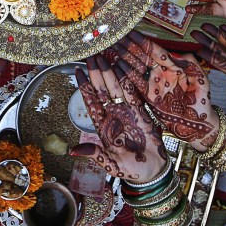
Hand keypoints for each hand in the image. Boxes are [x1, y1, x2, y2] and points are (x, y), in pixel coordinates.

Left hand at [70, 54, 165, 182]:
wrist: (153, 170)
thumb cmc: (131, 169)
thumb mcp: (111, 163)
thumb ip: (94, 153)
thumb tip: (72, 151)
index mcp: (103, 125)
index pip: (90, 101)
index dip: (83, 86)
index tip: (76, 70)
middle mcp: (113, 115)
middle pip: (102, 90)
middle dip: (95, 72)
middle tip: (91, 55)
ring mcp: (127, 112)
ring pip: (116, 88)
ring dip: (110, 72)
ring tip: (105, 56)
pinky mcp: (141, 113)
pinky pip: (133, 93)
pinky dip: (128, 80)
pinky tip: (124, 67)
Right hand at [112, 32, 218, 151]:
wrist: (199, 125)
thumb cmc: (203, 101)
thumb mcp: (201, 80)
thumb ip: (191, 64)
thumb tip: (177, 53)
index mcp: (173, 65)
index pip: (156, 50)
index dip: (143, 41)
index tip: (130, 32)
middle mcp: (161, 72)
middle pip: (142, 56)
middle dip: (128, 46)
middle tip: (115, 37)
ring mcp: (154, 84)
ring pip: (136, 68)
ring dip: (123, 58)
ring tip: (111, 48)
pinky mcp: (149, 96)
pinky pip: (135, 84)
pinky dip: (125, 76)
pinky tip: (115, 67)